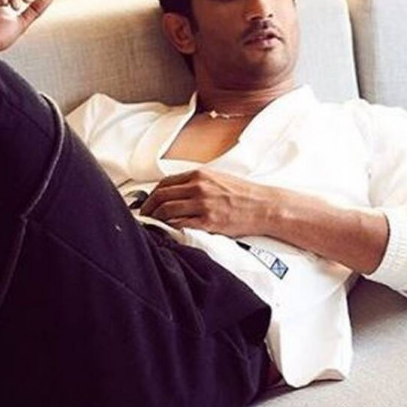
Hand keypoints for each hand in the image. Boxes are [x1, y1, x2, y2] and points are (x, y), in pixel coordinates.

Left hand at [139, 169, 269, 236]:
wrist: (263, 206)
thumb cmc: (243, 193)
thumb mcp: (218, 178)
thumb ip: (197, 182)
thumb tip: (177, 191)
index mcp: (200, 175)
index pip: (165, 183)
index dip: (152, 194)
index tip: (148, 201)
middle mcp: (198, 187)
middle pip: (162, 196)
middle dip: (148, 207)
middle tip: (143, 215)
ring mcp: (203, 205)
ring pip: (167, 210)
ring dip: (155, 218)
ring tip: (152, 224)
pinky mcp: (208, 222)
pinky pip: (180, 224)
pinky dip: (169, 228)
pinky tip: (166, 231)